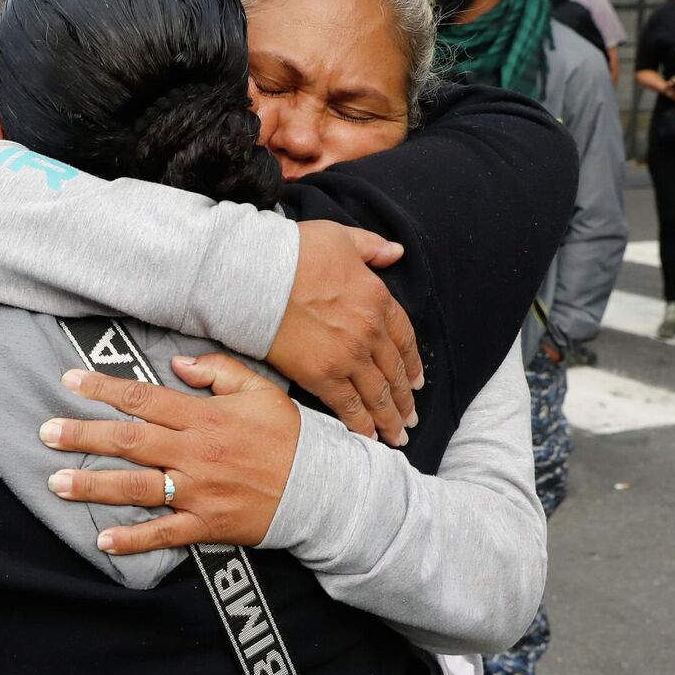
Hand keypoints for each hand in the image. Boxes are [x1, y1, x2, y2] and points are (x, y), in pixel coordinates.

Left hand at [40, 355, 299, 552]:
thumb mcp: (259, 390)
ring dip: (94, 486)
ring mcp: (199, 491)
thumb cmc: (288, 435)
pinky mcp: (207, 524)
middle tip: (45, 433)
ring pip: (138, 487)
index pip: (143, 399)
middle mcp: (195, 453)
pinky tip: (103, 540)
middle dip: (83, 436)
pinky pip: (165, 533)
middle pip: (129, 442)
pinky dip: (133, 538)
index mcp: (204, 417)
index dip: (103, 389)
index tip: (68, 381)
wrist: (323, 487)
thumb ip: (217, 371)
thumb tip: (176, 362)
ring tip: (57, 483)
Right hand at [264, 220, 419, 446]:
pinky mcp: (321, 375)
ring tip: (396, 435)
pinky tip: (368, 437)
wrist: (258, 275)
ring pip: (377, 395)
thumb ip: (372, 247)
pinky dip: (361, 424)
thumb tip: (396, 251)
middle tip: (410, 419)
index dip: (412, 364)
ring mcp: (347, 357)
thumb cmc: (295, 252)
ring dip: (389, 418)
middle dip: (404, 400)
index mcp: (378, 300)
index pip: (405, 339)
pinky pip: (348, 406)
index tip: (416, 382)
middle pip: (394, 373)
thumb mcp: (342, 237)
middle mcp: (370, 333)